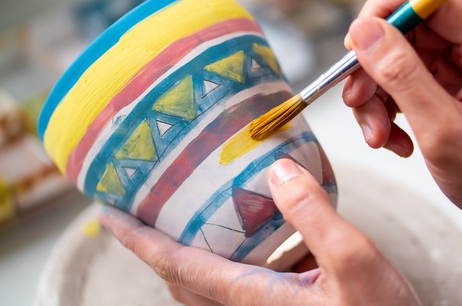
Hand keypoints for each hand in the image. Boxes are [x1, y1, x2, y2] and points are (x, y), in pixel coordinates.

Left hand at [100, 159, 418, 305]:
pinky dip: (232, 256)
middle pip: (183, 279)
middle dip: (154, 247)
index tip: (107, 214)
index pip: (177, 265)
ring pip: (211, 285)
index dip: (138, 239)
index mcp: (254, 299)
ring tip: (189, 216)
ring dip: (189, 253)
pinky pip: (243, 283)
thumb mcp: (354, 261)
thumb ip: (314, 213)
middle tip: (140, 212)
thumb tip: (277, 169)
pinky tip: (262, 230)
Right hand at [343, 0, 461, 236]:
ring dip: (381, 94)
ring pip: (404, 56)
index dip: (384, 13)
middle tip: (358, 103)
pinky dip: (395, 107)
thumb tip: (365, 31)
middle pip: (410, 29)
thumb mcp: (442, 131)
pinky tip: (397, 140)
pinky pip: (412, 80)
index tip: (353, 46)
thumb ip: (402, 75)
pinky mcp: (461, 85)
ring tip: (379, 136)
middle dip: (376, 67)